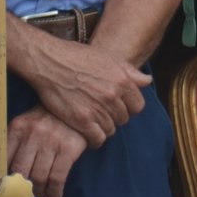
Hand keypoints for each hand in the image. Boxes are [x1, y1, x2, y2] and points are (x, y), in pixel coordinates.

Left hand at [6, 105, 87, 196]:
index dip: (3, 179)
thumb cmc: (48, 119)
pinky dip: (54, 193)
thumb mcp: (27, 124)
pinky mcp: (68, 150)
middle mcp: (32, 134)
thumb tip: (4, 174)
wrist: (78, 107)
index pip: (4, 159)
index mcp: (18, 127)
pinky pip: (57, 179)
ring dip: (38, 193)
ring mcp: (51, 142)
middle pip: (20, 172)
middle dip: (21, 190)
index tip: (5, 191)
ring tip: (40, 195)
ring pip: (38, 178)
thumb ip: (15, 144)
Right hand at [19, 32, 150, 146]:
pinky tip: (88, 132)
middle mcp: (112, 95)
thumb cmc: (76, 57)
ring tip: (92, 120)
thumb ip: (130, 72)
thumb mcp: (107, 58)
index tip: (118, 106)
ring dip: (103, 127)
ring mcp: (97, 109)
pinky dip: (94, 139)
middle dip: (114, 116)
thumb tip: (148, 80)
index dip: (128, 107)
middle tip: (101, 111)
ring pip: (111, 129)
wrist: (49, 62)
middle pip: (123, 118)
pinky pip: (97, 138)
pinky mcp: (81, 120)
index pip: (138, 106)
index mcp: (122, 80)